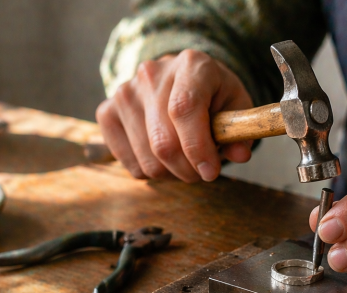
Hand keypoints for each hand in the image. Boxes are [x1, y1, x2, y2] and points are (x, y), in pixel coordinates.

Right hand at [96, 50, 253, 181]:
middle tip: (202, 172)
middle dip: (188, 170)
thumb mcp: (235, 105)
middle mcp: (151, 74)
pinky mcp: (106, 113)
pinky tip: (162, 156)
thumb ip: (239, 130)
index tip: (211, 172)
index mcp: (191, 65)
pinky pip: (130, 164)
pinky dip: (151, 172)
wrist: (179, 80)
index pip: (184, 109)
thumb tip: (240, 153)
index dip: (197, 147)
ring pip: (148, 160)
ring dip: (171, 174)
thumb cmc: (212, 96)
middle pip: (164, 142)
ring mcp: (124, 93)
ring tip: (184, 160)